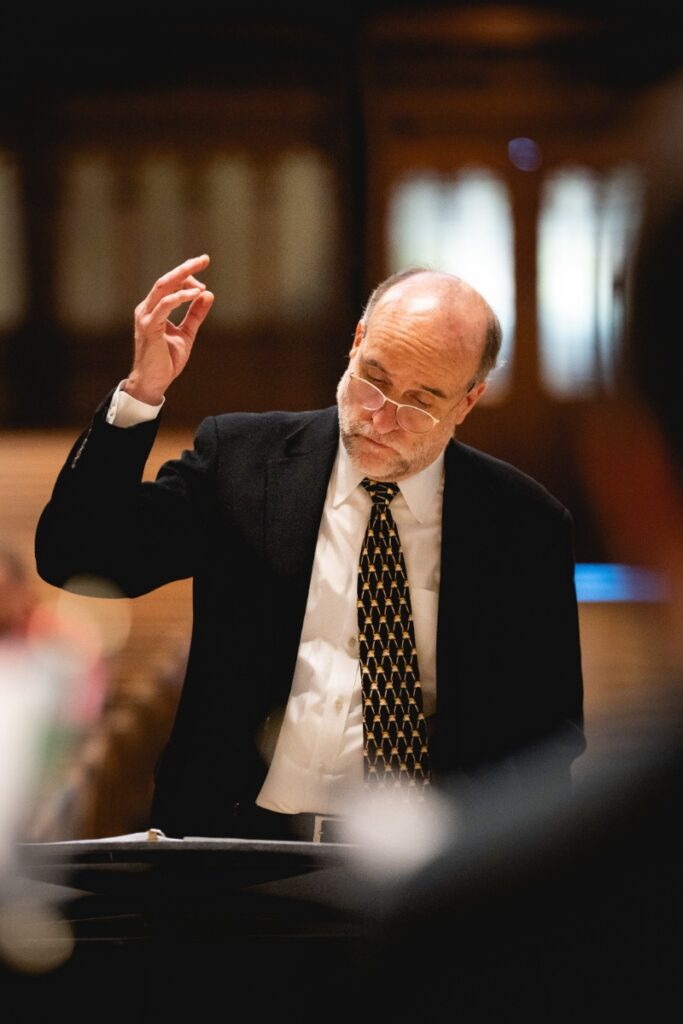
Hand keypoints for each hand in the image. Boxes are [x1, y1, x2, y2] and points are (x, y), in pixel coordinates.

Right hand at [124, 255, 214, 404]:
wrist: (153, 382)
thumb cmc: (166, 360)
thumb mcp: (186, 333)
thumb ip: (196, 314)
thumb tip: (208, 294)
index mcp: (154, 309)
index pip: (169, 285)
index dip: (187, 278)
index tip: (204, 282)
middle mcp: (147, 309)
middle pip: (165, 280)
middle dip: (185, 268)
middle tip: (204, 259)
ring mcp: (146, 317)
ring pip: (163, 287)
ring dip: (183, 277)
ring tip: (201, 273)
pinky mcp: (149, 327)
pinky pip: (165, 305)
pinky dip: (180, 297)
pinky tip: (195, 294)